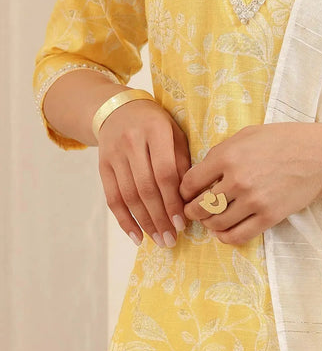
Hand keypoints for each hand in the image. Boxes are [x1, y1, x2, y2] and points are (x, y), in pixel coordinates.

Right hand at [97, 99, 190, 247]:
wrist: (118, 110)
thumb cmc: (156, 124)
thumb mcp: (175, 132)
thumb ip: (182, 161)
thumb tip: (190, 197)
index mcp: (156, 131)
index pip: (165, 172)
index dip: (173, 200)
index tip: (183, 222)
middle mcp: (132, 142)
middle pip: (146, 188)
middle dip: (160, 218)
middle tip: (172, 239)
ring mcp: (114, 155)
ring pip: (129, 196)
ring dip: (145, 223)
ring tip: (159, 240)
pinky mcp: (102, 166)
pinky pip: (112, 198)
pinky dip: (124, 220)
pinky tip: (136, 236)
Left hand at [180, 122, 321, 244]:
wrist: (319, 154)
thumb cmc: (283, 139)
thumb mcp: (247, 134)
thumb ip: (222, 152)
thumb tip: (202, 173)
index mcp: (228, 156)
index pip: (190, 182)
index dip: (184, 190)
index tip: (187, 193)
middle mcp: (237, 180)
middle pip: (200, 206)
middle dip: (192, 210)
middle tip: (195, 209)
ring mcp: (253, 201)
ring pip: (216, 224)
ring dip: (209, 224)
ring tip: (212, 218)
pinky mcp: (269, 217)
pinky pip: (238, 236)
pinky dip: (225, 237)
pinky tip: (224, 231)